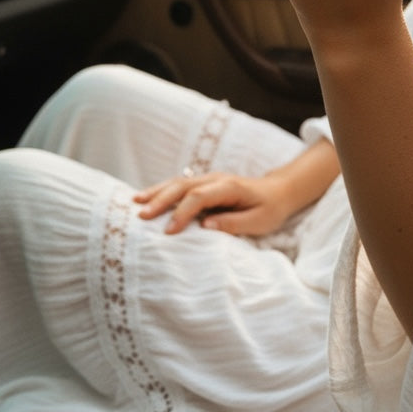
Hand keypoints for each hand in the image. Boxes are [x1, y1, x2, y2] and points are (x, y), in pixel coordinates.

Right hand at [133, 170, 292, 236]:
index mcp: (230, 187)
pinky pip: (180, 186)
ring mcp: (208, 180)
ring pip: (178, 183)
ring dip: (157, 192)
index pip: (199, 196)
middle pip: (183, 186)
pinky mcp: (204, 185)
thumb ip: (234, 224)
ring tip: (135, 203)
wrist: (277, 191)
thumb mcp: (259, 221)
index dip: (183, 212)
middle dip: (161, 199)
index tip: (169, 231)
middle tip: (141, 216)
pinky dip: (162, 191)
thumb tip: (206, 226)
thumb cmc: (269, 208)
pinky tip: (146, 199)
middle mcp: (216, 179)